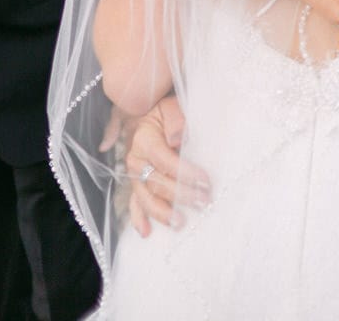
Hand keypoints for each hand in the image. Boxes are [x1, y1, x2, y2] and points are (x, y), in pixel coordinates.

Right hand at [121, 96, 210, 236]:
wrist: (144, 111)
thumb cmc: (164, 110)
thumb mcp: (170, 106)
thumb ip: (175, 119)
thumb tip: (178, 138)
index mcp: (144, 140)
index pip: (165, 161)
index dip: (185, 173)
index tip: (205, 181)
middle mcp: (135, 159)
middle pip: (156, 182)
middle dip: (180, 194)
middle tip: (203, 202)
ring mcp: (133, 174)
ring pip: (145, 197)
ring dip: (162, 212)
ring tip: (180, 223)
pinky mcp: (135, 183)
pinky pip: (134, 203)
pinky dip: (138, 218)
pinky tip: (146, 233)